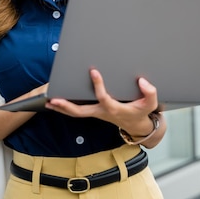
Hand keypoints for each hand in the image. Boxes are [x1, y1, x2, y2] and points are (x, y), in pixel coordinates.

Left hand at [44, 68, 158, 135]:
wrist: (138, 126)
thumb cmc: (142, 112)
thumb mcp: (151, 104)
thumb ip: (150, 92)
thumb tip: (142, 81)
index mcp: (115, 109)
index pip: (103, 98)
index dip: (98, 85)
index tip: (93, 72)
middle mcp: (103, 112)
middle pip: (80, 112)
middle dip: (66, 106)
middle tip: (53, 99)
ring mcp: (97, 113)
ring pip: (76, 113)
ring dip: (62, 108)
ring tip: (48, 100)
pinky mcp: (95, 112)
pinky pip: (78, 111)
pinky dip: (66, 108)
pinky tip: (57, 101)